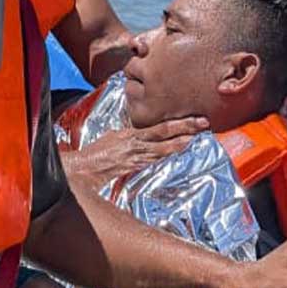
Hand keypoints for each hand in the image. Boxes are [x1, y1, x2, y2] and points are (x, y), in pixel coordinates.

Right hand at [62, 117, 208, 189]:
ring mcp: (135, 155)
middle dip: (185, 128)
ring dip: (181, 142)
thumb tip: (138, 133)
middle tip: (203, 122)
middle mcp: (134, 143)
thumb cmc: (95, 154)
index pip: (158, 127)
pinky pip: (155, 159)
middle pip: (164, 133)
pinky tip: (180, 151)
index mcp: (129, 134)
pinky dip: (168, 154)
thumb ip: (127, 135)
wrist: (83, 169)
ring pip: (163, 147)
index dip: (176, 124)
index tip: (192, 119)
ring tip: (197, 137)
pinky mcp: (134, 166)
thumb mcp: (112, 138)